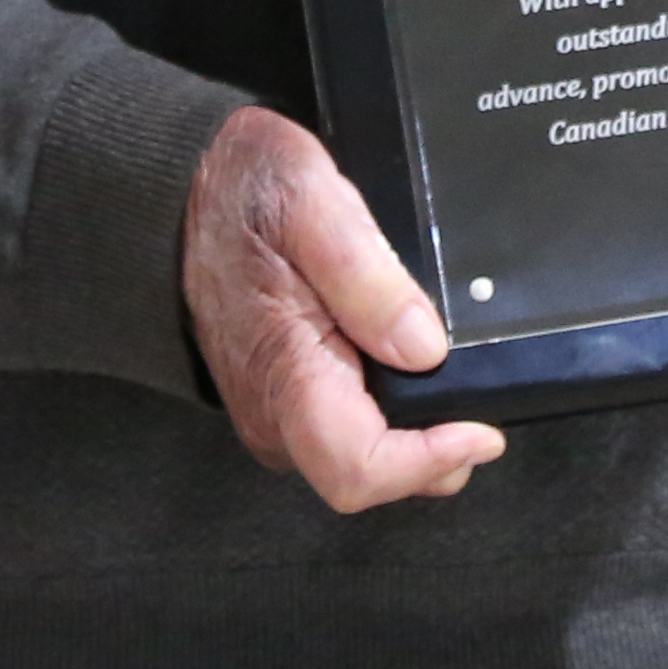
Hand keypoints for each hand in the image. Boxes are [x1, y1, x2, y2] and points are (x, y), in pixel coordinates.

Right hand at [183, 106, 503, 511]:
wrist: (184, 192)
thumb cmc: (242, 193)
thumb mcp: (310, 201)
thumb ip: (366, 276)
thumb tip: (425, 348)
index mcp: (282, 374)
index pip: (359, 469)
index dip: (431, 459)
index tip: (483, 427)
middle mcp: (273, 415)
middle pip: (372, 476)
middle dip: (435, 450)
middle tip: (476, 394)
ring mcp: (275, 414)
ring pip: (363, 460)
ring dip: (415, 431)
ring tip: (437, 367)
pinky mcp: (282, 403)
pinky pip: (348, 431)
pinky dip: (389, 411)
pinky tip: (401, 361)